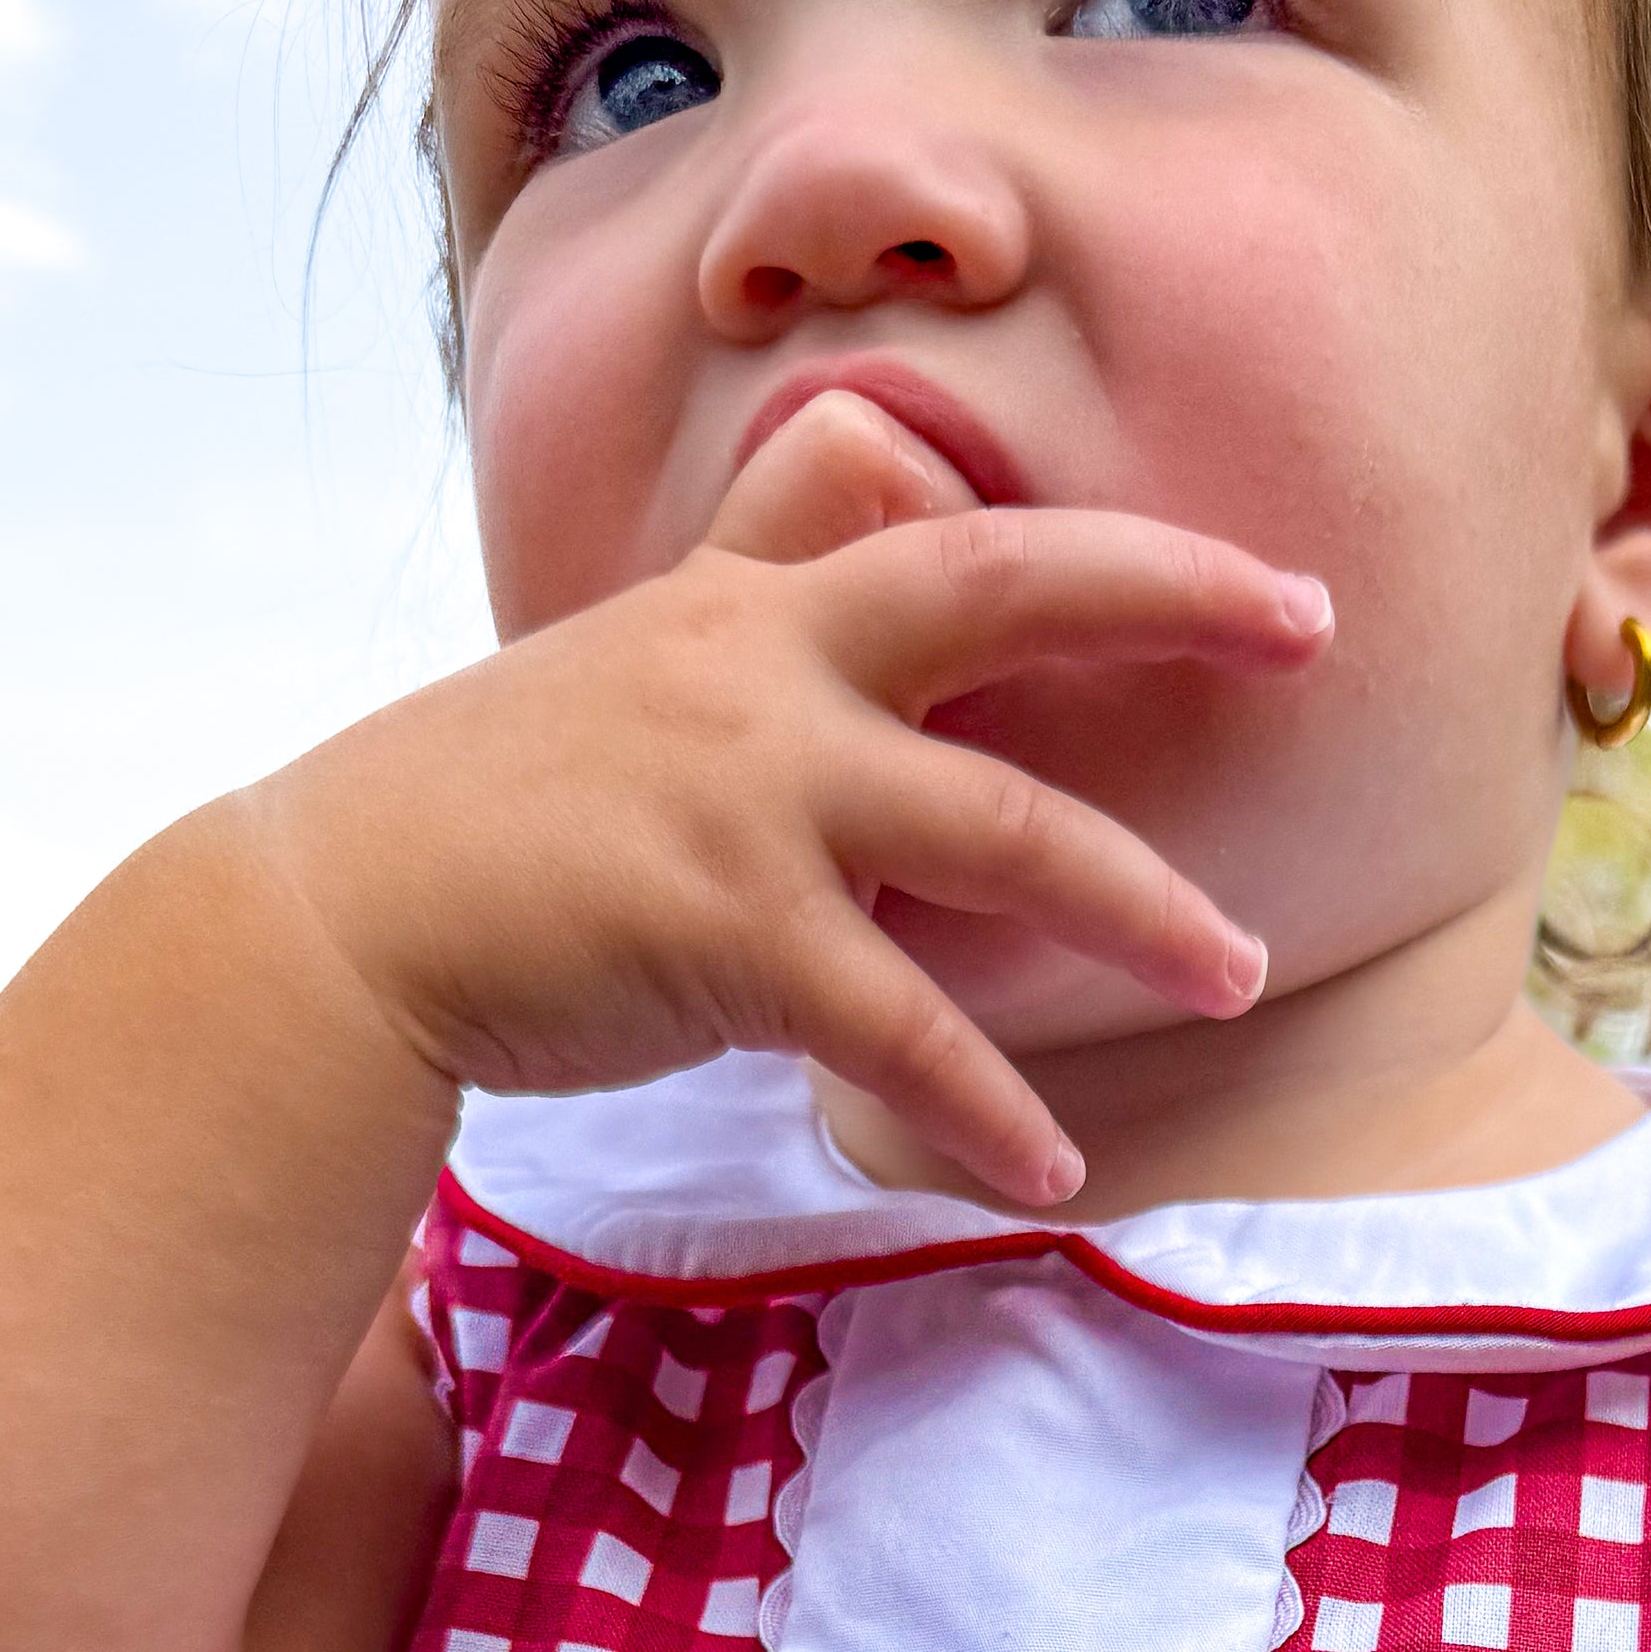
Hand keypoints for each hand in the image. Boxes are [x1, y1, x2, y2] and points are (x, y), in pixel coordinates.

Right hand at [243, 393, 1331, 1207]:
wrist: (335, 920)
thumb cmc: (492, 818)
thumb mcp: (635, 665)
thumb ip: (765, 576)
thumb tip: (876, 483)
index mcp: (748, 608)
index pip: (952, 526)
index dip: (1118, 542)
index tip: (1266, 576)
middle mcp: (763, 668)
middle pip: (1003, 592)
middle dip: (1172, 596)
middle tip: (1314, 636)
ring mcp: (747, 791)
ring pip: (999, 832)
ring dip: (1136, 907)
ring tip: (1236, 972)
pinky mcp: (725, 928)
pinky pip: (901, 1023)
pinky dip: (985, 1104)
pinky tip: (1049, 1168)